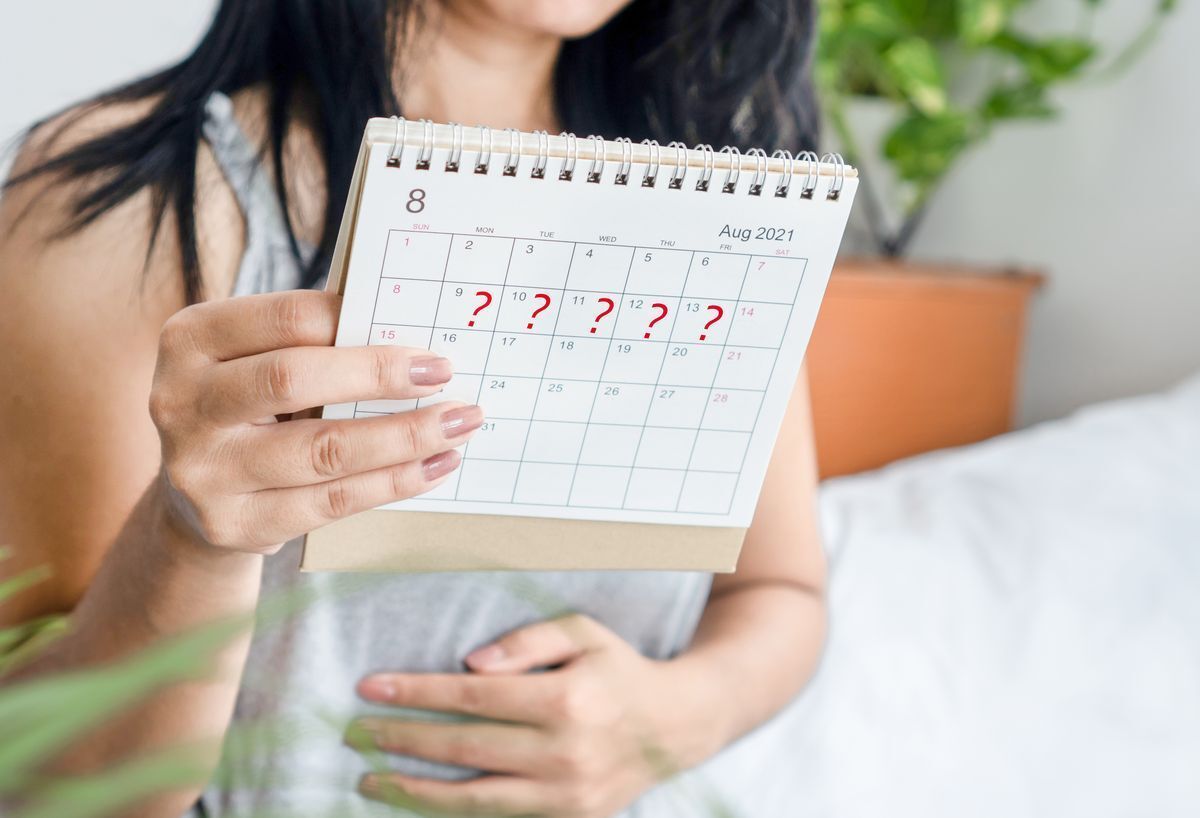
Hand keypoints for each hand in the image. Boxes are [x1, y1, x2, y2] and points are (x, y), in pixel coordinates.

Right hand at [148, 290, 481, 553]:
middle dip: (379, 375)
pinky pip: (331, 502)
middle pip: (292, 379)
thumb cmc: (250, 405)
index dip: (352, 320)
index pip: (282, 319)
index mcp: (191, 340)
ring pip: (321, 450)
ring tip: (458, 423)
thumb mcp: (257, 359)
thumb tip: (412, 333)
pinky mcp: (234, 524)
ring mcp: (203, 470)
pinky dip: (392, 482)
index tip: (413, 331)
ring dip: (403, 436)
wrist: (196, 495)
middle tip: (443, 375)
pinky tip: (434, 466)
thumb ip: (314, 341)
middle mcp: (182, 402)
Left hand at [348, 614, 722, 817]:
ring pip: (473, 797)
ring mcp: (566, 794)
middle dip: (402, 739)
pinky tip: (418, 798)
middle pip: (464, 748)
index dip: (416, 691)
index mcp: (566, 699)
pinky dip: (452, 811)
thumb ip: (527, 642)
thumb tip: (470, 664)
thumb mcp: (582, 633)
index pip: (472, 696)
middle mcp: (564, 752)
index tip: (371, 687)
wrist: (676, 725)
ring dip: (414, 788)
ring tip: (370, 777)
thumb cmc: (618, 669)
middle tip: (355, 732)